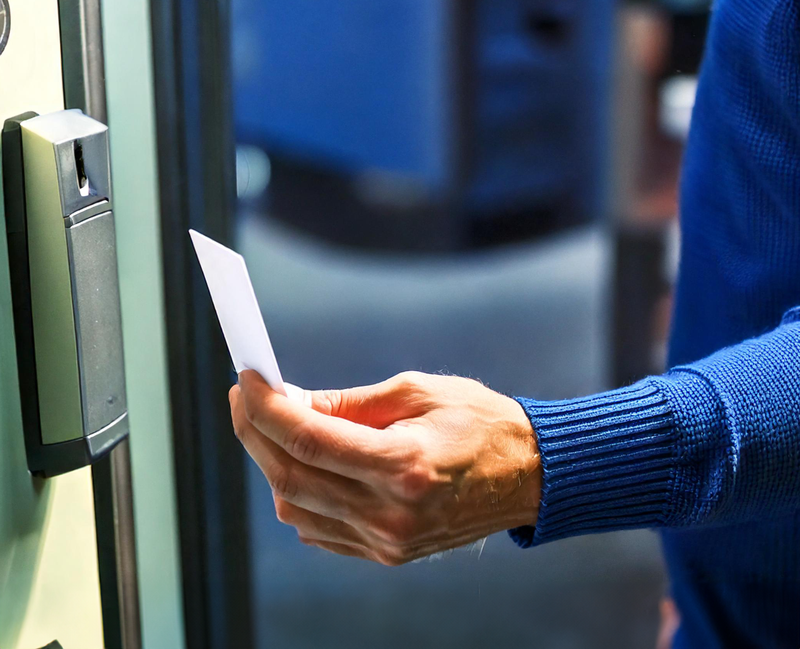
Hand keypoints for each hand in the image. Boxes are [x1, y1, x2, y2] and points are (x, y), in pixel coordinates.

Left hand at [229, 370, 540, 565]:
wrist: (527, 475)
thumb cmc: (479, 421)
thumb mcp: (417, 392)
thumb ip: (349, 402)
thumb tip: (293, 400)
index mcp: (403, 465)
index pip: (307, 439)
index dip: (265, 406)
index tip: (246, 378)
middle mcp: (390, 513)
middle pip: (290, 476)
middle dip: (255, 431)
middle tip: (245, 395)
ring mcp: (387, 541)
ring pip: (295, 507)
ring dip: (272, 463)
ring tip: (278, 424)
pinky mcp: (386, 554)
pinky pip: (317, 528)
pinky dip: (299, 492)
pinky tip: (308, 462)